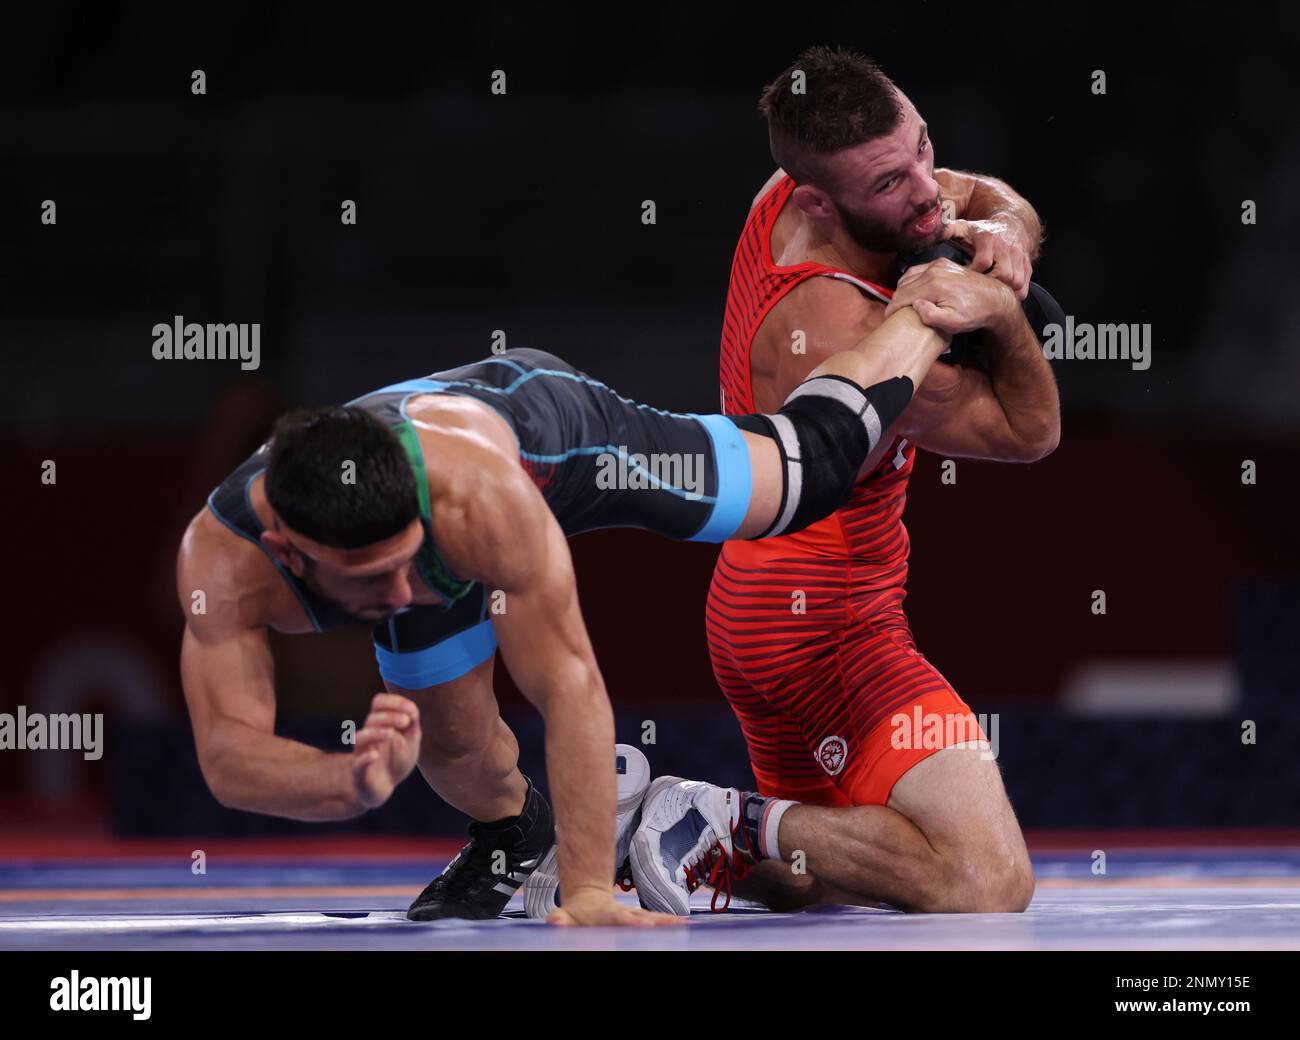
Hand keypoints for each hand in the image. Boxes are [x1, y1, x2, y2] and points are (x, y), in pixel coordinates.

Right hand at [352, 693, 421, 808]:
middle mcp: (368, 735)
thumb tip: (412, 710)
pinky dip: (365, 758)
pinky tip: (375, 755)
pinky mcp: (360, 772)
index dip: (394, 702)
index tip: (412, 710)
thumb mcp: (411, 741)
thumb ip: (412, 726)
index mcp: (380, 723)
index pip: (379, 703)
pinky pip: (358, 763)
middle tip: (406, 722)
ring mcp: (362, 753)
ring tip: (392, 734)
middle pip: (372, 718)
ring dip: (377, 733)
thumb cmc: (397, 759)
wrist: (385, 787)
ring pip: (361, 738)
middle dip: (390, 717)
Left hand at [547, 886, 684, 927]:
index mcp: (606, 914)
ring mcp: (633, 915)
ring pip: (653, 918)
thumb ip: (560, 920)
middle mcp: (624, 913)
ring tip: (685, 925)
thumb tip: (557, 922)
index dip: (632, 922)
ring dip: (668, 922)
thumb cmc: (575, 914)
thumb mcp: (562, 916)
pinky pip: (656, 922)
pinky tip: (684, 926)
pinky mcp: (640, 919)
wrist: (587, 898)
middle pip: (643, 917)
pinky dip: (670, 923)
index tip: (645, 924)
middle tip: (674, 924)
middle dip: (658, 921)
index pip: (620, 918)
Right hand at [885, 258, 1018, 336]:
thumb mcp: (953, 323)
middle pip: (903, 285)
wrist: (995, 299)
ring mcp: (939, 264)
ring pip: (908, 276)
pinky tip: (913, 291)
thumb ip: (931, 316)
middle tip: (894, 315)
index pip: (901, 296)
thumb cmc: (974, 314)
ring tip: (902, 304)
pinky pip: (918, 270)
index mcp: (933, 285)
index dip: (892, 309)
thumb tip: (915, 306)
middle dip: (895, 300)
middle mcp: (934, 271)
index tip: (889, 320)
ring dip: (902, 290)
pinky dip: (911, 280)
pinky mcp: (944, 263)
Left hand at [942, 217, 1032, 298]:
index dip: (973, 274)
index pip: (983, 262)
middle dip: (989, 285)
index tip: (963, 280)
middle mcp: (1007, 248)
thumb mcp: (964, 227)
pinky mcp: (1027, 266)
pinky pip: (1024, 286)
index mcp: (989, 239)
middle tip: (976, 291)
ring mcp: (1020, 257)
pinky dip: (1015, 293)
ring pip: (1015, 281)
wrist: (1012, 225)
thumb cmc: (982, 231)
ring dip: (1002, 291)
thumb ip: (947, 230)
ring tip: (988, 295)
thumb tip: (932, 233)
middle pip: (1003, 274)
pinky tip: (1002, 295)